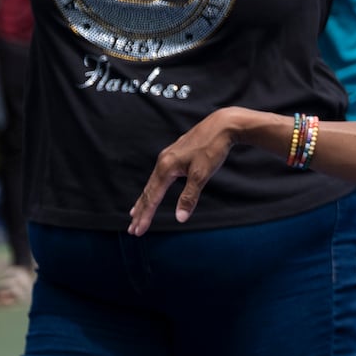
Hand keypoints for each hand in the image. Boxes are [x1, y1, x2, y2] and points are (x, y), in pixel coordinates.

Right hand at [127, 108, 239, 234]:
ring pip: (153, 182)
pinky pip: (159, 175)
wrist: (223, 124)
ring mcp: (169, 156)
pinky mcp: (176, 153)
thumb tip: (180, 218)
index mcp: (166, 167)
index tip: (138, 231)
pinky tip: (155, 188)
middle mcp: (163, 161)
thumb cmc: (213, 147)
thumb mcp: (202, 174)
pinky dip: (153, 187)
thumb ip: (189, 197)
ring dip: (145, 199)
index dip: (145, 216)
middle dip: (140, 211)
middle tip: (132, 228)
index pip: (152, 198)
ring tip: (135, 212)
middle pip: (148, 191)